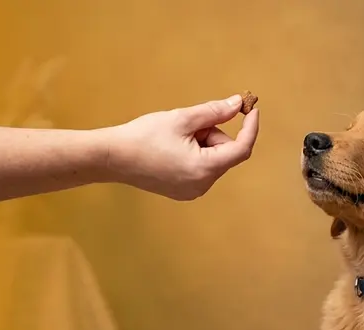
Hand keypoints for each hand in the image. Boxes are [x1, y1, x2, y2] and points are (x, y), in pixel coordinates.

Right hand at [103, 94, 259, 200]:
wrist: (112, 157)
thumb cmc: (144, 136)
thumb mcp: (182, 119)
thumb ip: (214, 111)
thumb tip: (237, 104)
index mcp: (204, 168)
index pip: (242, 148)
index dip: (250, 128)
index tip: (251, 109)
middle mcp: (202, 185)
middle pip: (225, 152)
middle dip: (212, 133)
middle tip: (190, 123)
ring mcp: (193, 191)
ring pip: (213, 160)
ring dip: (203, 143)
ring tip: (175, 137)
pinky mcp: (183, 192)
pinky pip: (201, 169)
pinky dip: (195, 154)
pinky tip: (172, 149)